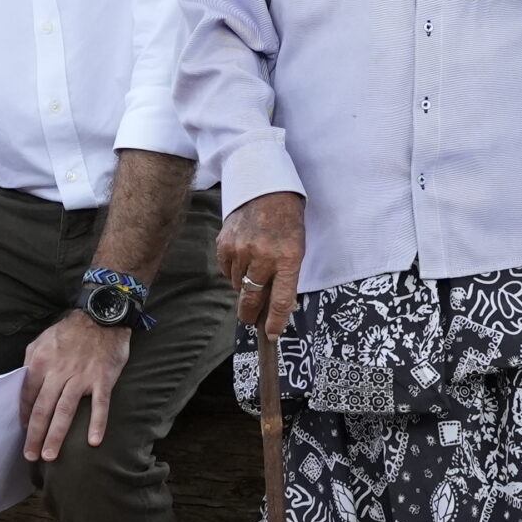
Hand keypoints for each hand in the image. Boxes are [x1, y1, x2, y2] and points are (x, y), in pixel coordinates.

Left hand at [21, 313, 129, 460]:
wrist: (103, 315)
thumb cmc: (71, 329)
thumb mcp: (42, 339)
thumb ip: (31, 361)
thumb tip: (23, 384)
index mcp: (41, 362)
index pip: (29, 396)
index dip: (25, 416)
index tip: (25, 431)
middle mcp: (59, 371)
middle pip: (43, 409)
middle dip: (35, 435)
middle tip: (31, 456)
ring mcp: (82, 377)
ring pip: (65, 411)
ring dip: (56, 435)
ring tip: (50, 456)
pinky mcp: (103, 379)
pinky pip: (100, 405)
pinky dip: (97, 423)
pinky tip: (93, 442)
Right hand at [219, 191, 305, 338]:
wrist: (265, 187)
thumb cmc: (287, 220)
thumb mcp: (297, 247)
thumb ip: (287, 274)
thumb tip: (275, 304)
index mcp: (288, 258)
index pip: (281, 300)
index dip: (276, 322)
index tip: (272, 334)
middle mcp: (264, 256)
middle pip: (253, 299)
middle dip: (251, 314)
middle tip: (250, 319)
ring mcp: (241, 249)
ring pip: (239, 285)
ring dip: (244, 287)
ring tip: (253, 273)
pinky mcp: (225, 243)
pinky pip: (226, 270)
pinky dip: (233, 272)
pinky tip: (242, 260)